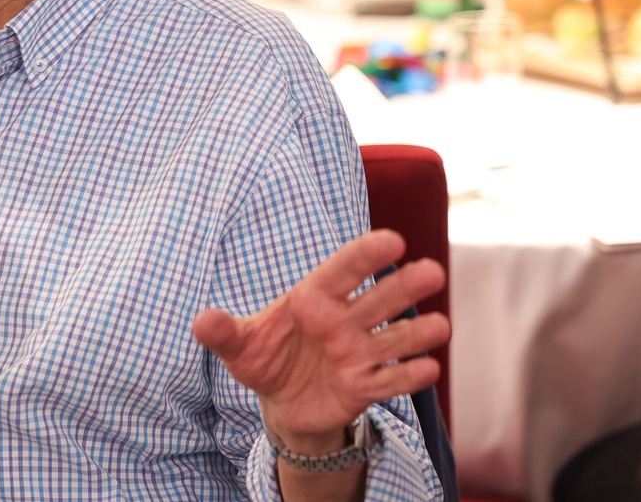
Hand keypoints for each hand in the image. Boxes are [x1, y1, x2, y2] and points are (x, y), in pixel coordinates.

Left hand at [193, 230, 448, 453]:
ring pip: (394, 338)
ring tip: (439, 327)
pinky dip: (409, 376)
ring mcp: (359, 353)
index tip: (392, 239)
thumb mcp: (239, 347)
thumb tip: (201, 322)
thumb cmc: (264, 358)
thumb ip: (224, 333)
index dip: (365, 254)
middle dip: (405, 286)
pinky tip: (428, 369)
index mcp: (314, 299)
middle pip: (379, 299)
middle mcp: (344, 321)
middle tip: (432, 272)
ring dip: (417, 333)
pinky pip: (391, 380)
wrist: (283, 402)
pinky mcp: (367, 386)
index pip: (342, 270)